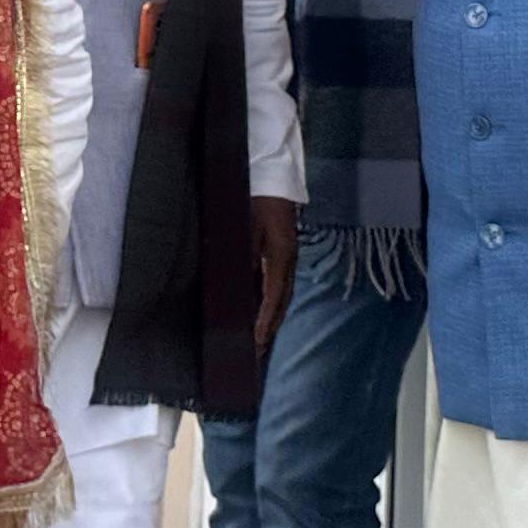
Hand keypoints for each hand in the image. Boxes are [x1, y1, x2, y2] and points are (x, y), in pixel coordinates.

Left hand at [249, 198, 300, 353]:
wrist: (272, 175)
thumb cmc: (255, 199)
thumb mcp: (245, 228)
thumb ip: (243, 257)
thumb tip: (238, 287)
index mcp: (281, 256)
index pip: (273, 297)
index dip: (264, 321)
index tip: (256, 342)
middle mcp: (288, 261)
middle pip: (281, 302)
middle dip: (269, 328)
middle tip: (257, 352)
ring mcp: (288, 258)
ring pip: (280, 296)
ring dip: (271, 318)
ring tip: (259, 341)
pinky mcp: (282, 254)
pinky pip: (276, 285)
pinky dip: (269, 303)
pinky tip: (259, 313)